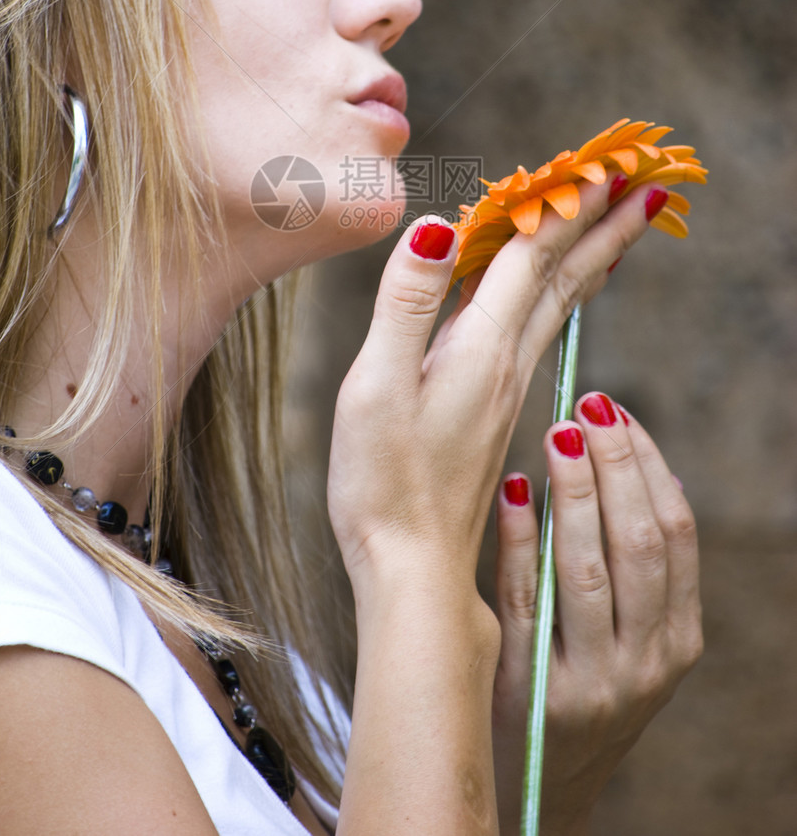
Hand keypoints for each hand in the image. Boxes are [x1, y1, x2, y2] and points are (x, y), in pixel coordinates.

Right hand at [328, 180, 663, 591]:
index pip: (533, 257)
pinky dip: (556, 294)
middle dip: (603, 226)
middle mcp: (505, 362)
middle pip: (564, 278)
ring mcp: (504, 388)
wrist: (412, 568)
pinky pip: (537, 330)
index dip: (566, 205)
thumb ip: (406, 304)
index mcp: (480, 348)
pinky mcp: (494, 409)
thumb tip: (435, 226)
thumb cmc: (383, 482)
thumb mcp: (377, 386)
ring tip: (615, 226)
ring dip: (589, 257)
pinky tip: (551, 295)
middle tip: (645, 184)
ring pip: (558, 305)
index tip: (608, 164)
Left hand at [491, 394, 702, 835]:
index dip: (648, 465)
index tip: (616, 412)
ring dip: (574, 493)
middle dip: (615, 465)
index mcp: (677, 638)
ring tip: (555, 432)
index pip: (676, 533)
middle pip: (639, 543)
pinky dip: (520, 540)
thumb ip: (631, 565)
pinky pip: (528, 601)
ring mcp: (593, 682)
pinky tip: (509, 491)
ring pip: (589, 569)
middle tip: (586, 404)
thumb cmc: (575, 681)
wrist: (534, 782)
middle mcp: (646, 663)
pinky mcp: (534, 690)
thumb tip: (639, 463)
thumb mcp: (626, 634)